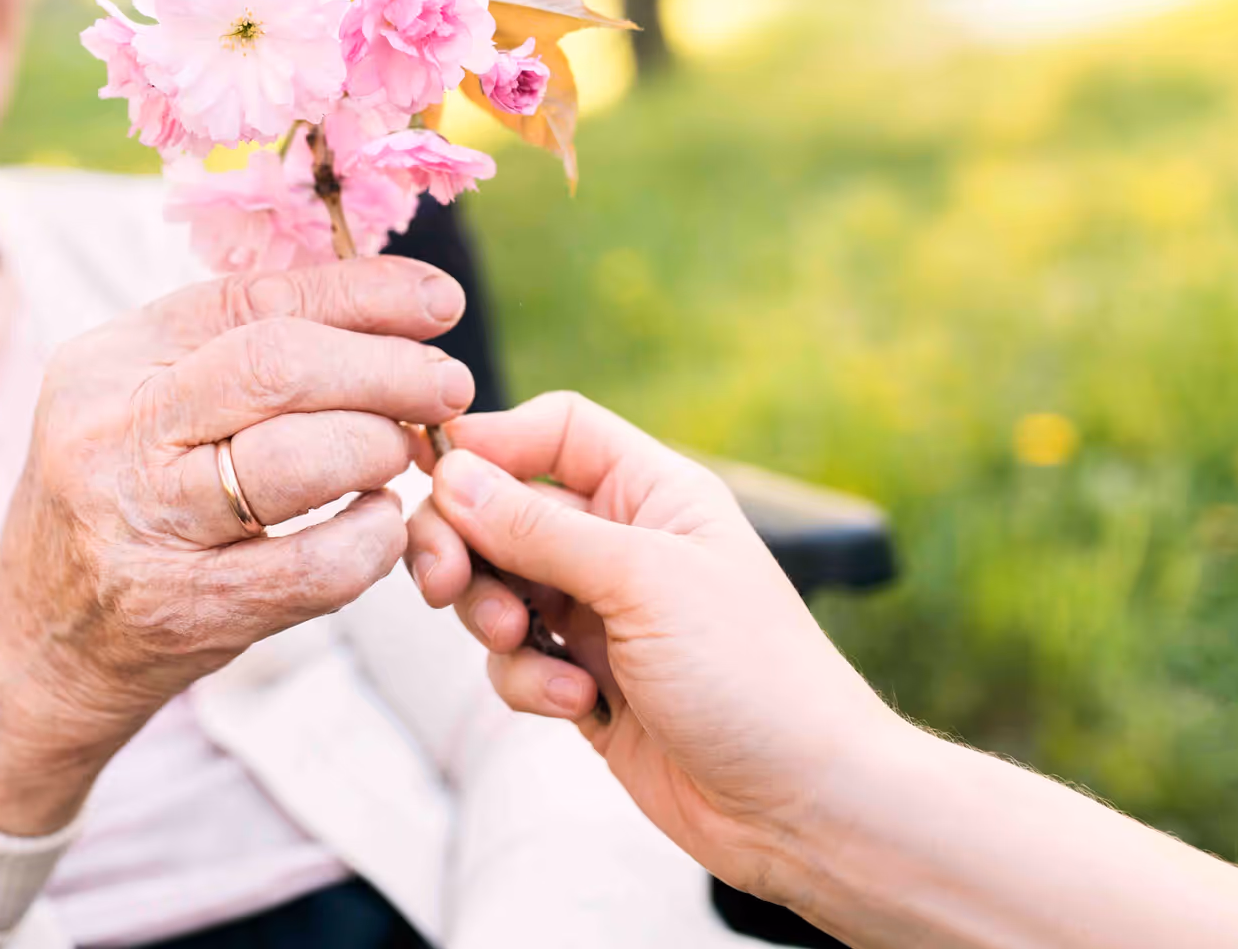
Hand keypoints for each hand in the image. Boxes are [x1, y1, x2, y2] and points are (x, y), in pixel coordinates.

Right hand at [0, 257, 473, 832]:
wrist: (38, 647)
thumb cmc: (120, 508)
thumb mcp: (144, 408)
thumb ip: (237, 353)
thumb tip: (385, 304)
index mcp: (107, 362)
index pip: (251, 299)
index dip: (361, 292)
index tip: (437, 303)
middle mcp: (111, 432)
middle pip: (278, 366)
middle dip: (387, 369)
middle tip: (446, 385)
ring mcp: (141, 525)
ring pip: (297, 459)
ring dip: (380, 448)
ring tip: (404, 454)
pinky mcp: (181, 610)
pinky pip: (314, 566)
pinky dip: (371, 539)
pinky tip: (380, 526)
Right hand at [405, 392, 905, 904]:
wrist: (803, 807)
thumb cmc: (755, 677)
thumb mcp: (643, 581)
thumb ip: (539, 528)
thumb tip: (453, 474)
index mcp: (652, 493)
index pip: (553, 431)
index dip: (491, 442)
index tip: (435, 473)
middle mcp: (621, 544)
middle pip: (501, 510)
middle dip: (465, 543)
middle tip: (444, 582)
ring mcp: (598, 614)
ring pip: (494, 587)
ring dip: (493, 618)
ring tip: (524, 646)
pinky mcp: (582, 680)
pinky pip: (513, 659)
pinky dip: (528, 680)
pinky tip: (580, 705)